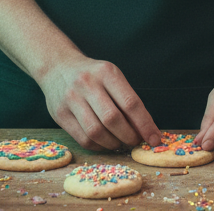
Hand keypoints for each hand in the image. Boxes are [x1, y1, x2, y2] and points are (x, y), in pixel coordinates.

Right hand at [38, 55, 162, 151]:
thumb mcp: (111, 77)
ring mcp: (71, 98)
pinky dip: (99, 146)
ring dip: (114, 143)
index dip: (145, 125)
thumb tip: (147, 130)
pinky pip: (83, 139)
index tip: (155, 139)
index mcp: (106, 72)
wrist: (58, 66)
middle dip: (129, 136)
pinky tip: (105, 142)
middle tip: (136, 141)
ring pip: (97, 132)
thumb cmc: (93, 75)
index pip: (130, 103)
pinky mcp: (60, 114)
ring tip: (120, 142)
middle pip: (113, 119)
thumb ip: (127, 100)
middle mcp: (87, 83)